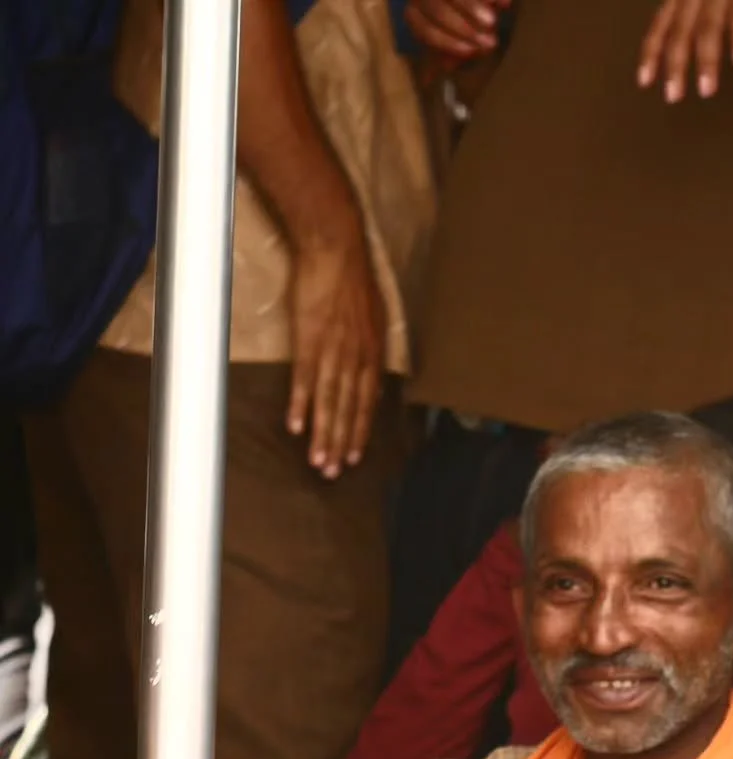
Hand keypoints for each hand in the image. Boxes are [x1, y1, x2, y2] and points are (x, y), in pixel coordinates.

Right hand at [286, 218, 385, 478]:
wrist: (335, 247)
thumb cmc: (353, 278)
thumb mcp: (374, 316)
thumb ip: (370, 348)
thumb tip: (370, 374)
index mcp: (372, 354)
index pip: (368, 403)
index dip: (360, 432)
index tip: (355, 457)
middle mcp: (356, 358)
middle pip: (348, 410)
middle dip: (341, 444)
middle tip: (333, 473)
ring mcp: (333, 350)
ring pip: (329, 401)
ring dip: (323, 434)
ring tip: (317, 461)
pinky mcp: (309, 339)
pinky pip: (305, 378)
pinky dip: (301, 403)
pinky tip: (296, 425)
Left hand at [404, 0, 507, 64]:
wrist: (467, 2)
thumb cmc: (455, 18)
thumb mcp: (448, 35)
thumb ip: (444, 53)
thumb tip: (434, 77)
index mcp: (416, 12)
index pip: (424, 29)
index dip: (446, 42)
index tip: (469, 52)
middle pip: (436, 8)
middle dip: (463, 27)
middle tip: (488, 42)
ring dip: (472, 6)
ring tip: (493, 20)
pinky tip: (505, 4)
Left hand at [638, 0, 732, 101]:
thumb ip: (695, 7)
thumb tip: (685, 37)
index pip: (661, 22)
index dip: (651, 51)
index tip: (643, 81)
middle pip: (680, 29)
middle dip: (675, 65)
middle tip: (673, 97)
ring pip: (706, 24)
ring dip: (706, 60)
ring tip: (707, 90)